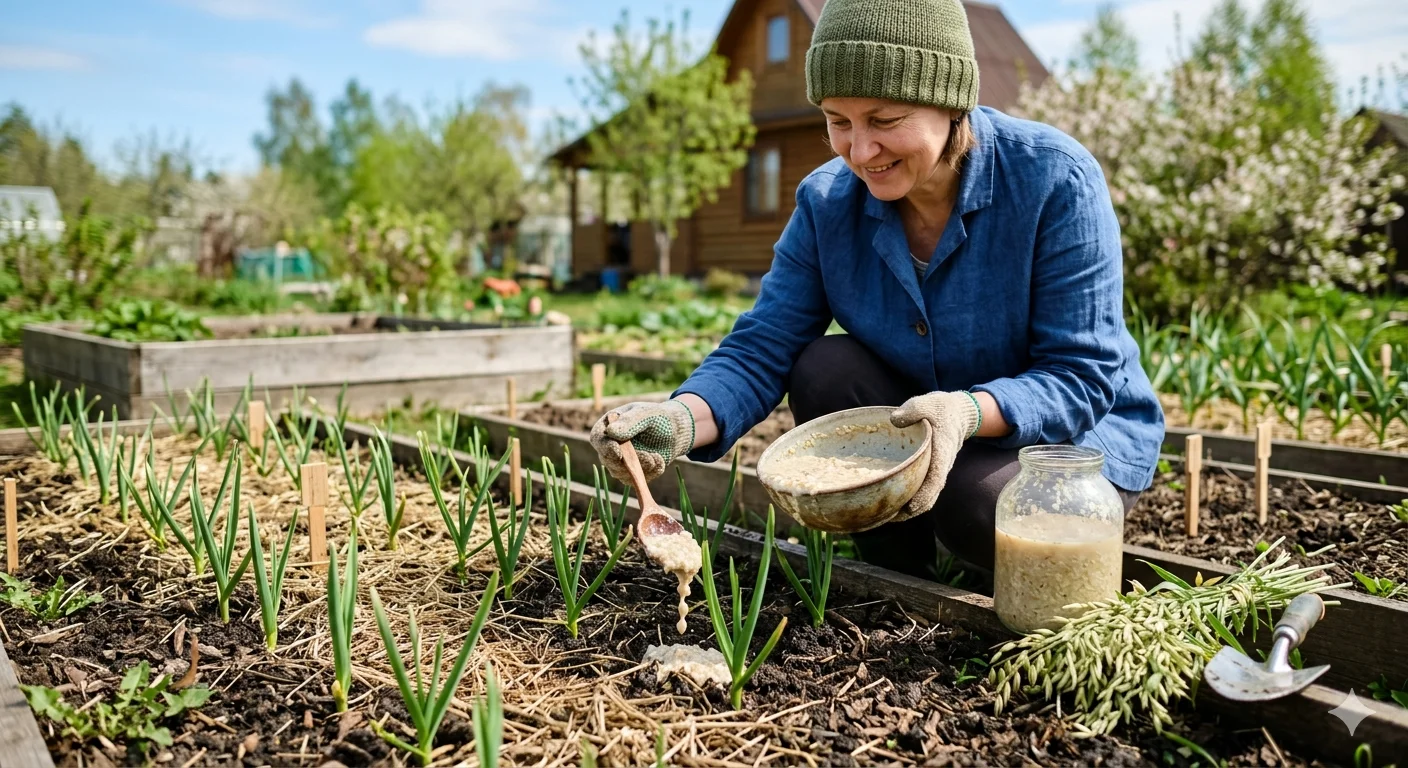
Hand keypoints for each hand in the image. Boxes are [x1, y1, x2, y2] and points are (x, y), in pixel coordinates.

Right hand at [589, 400, 696, 483]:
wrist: (675, 431)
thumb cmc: (658, 417)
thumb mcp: (646, 414)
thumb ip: (630, 421)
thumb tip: (610, 432)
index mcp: (608, 425)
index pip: (598, 439)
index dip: (605, 447)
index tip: (618, 452)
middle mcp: (610, 444)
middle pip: (607, 459)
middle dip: (628, 461)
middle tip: (649, 457)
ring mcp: (619, 460)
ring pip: (620, 473)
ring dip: (640, 468)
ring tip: (657, 457)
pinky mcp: (631, 472)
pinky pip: (634, 480)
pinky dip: (649, 473)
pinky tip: (659, 461)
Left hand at [889, 391, 980, 520]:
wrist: (958, 413)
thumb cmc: (941, 409)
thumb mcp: (928, 403)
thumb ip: (913, 410)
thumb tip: (895, 420)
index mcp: (942, 453)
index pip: (935, 480)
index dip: (923, 496)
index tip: (909, 508)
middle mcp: (941, 467)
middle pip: (929, 497)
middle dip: (910, 511)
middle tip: (886, 517)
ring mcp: (936, 472)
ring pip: (926, 498)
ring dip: (908, 510)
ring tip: (884, 516)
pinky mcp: (930, 472)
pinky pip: (921, 491)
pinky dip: (908, 501)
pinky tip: (890, 502)